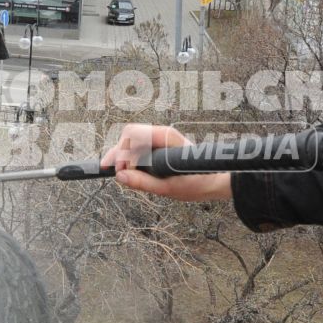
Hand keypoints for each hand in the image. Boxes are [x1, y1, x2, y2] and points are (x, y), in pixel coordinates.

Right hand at [101, 123, 232, 201]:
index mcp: (166, 137)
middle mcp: (161, 134)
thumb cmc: (196, 182)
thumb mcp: (168, 188)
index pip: (133, 134)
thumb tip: (120, 177)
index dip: (122, 151)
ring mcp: (160, 139)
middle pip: (129, 135)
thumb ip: (143, 182)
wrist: (214, 181)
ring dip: (122, 155)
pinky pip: (138, 147)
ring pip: (131, 141)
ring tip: (117, 173)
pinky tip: (125, 170)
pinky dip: (129, 157)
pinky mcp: (158, 146)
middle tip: (108, 171)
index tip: (119, 171)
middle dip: (117, 153)